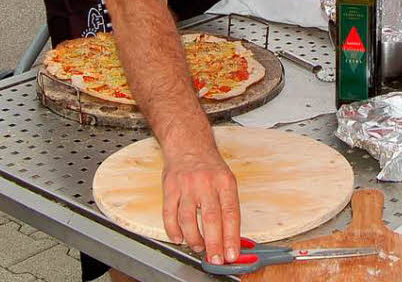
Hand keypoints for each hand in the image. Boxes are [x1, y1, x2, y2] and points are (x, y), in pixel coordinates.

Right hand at [162, 145, 240, 264]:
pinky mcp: (170, 187)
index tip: (232, 253)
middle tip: (215, 258)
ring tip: (198, 247)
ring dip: (193, 238)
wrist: (188, 144)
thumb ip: (229, 207)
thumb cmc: (209, 165)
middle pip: (210, 218)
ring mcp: (186, 185)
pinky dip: (173, 229)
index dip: (231, 236)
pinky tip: (178, 237)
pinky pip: (169, 213)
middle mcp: (206, 183)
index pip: (230, 213)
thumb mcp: (226, 180)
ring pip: (188, 219)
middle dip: (213, 243)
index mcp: (224, 181)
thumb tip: (232, 237)